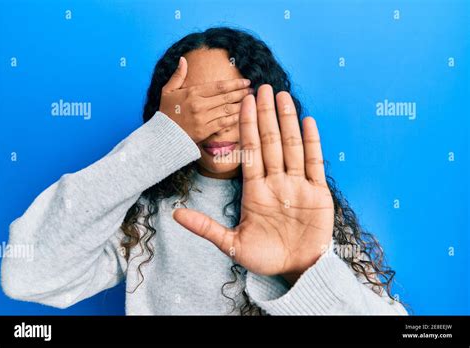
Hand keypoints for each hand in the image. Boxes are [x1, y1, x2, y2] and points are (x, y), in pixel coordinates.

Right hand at [159, 56, 252, 142]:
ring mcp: (203, 118)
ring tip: (252, 100)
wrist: (163, 135)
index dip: (235, 83)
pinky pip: (224, 123)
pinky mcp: (206, 131)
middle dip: (242, 92)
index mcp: (192, 92)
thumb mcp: (167, 91)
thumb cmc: (166, 112)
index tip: (246, 81)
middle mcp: (199, 104)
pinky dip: (235, 118)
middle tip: (252, 90)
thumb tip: (183, 59)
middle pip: (226, 96)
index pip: (219, 86)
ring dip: (241, 104)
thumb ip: (177, 75)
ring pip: (227, 109)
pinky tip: (244, 114)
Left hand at [173, 85, 333, 282]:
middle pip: (271, 141)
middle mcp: (276, 182)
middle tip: (263, 87)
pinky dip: (312, 142)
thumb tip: (175, 215)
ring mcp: (297, 185)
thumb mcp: (231, 244)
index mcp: (255, 191)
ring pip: (291, 145)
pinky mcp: (318, 192)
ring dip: (287, 121)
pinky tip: (308, 121)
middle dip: (266, 114)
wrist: (296, 270)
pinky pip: (314, 163)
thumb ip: (205, 227)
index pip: (250, 151)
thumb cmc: (264, 258)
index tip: (243, 103)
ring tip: (283, 96)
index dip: (246, 126)